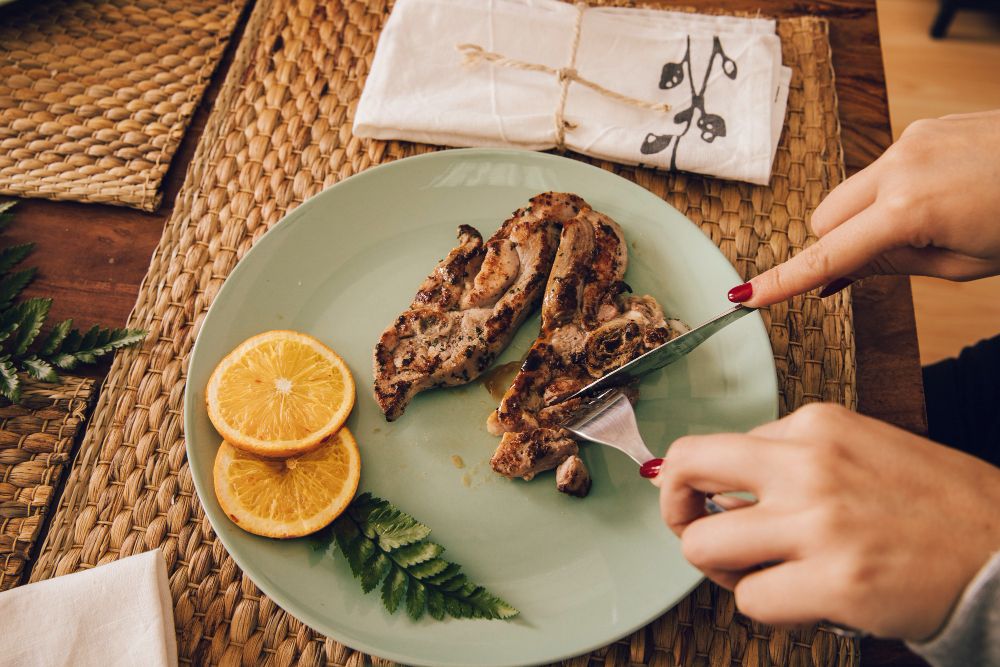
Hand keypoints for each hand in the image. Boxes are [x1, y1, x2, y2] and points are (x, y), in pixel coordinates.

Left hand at [655, 403, 999, 639]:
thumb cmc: (940, 507)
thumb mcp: (864, 449)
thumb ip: (795, 459)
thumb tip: (724, 486)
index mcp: (817, 424)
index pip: (716, 446)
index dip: (701, 482)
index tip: (704, 502)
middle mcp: (809, 464)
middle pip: (686, 468)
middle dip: (675, 507)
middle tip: (694, 530)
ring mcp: (819, 523)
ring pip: (702, 544)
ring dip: (720, 568)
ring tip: (756, 574)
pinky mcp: (835, 582)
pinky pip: (750, 599)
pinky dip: (765, 605)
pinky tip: (802, 598)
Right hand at [728, 110, 999, 306]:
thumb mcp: (963, 264)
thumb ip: (891, 266)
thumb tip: (838, 275)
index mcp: (909, 211)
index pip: (828, 256)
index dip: (784, 282)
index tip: (744, 296)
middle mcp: (898, 167)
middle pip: (824, 219)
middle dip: (836, 246)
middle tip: (882, 263)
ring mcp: (909, 142)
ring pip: (849, 193)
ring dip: (863, 218)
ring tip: (925, 226)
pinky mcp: (922, 128)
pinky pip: (880, 169)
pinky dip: (889, 193)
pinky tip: (937, 197)